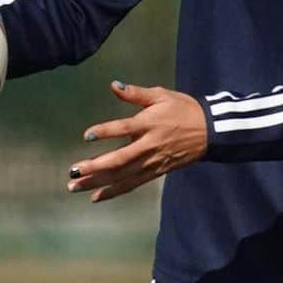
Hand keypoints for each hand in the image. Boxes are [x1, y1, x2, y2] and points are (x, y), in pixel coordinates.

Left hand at [67, 81, 206, 201]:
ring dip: (98, 182)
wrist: (210, 131)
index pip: (124, 128)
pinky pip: (133, 184)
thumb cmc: (183, 109)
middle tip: (73, 171)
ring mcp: (152, 162)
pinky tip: (97, 197)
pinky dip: (114, 191)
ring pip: (123, 176)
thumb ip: (136, 93)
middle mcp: (149, 145)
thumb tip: (114, 85)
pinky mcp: (156, 172)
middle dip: (95, 167)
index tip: (87, 136)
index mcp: (150, 123)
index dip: (106, 131)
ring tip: (75, 187)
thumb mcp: (161, 95)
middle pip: (120, 159)